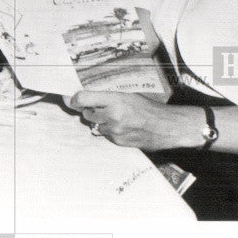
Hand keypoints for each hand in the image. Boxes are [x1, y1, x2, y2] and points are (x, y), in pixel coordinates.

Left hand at [69, 90, 193, 151]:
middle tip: (100, 108)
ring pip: (95, 125)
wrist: (165, 127)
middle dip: (91, 111)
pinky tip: (122, 127)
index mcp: (115, 100)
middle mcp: (112, 115)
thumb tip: (87, 100)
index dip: (75, 99)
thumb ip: (108, 98)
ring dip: (100, 122)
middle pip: (87, 114)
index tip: (72, 99)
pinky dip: (109, 131)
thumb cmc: (149, 108)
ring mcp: (114, 130)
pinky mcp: (117, 142)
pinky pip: (105, 135)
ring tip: (116, 118)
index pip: (84, 99)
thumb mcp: (129, 96)